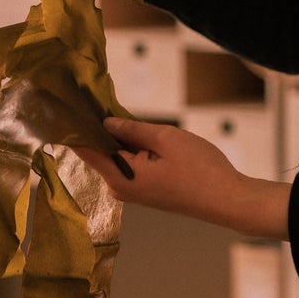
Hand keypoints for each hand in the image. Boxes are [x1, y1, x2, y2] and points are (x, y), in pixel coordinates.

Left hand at [78, 115, 290, 239]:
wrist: (228, 200)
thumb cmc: (200, 169)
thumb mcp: (165, 139)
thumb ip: (131, 130)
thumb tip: (104, 122)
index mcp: (119, 176)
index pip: (85, 149)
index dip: (77, 125)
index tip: (70, 103)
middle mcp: (119, 188)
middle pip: (100, 151)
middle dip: (101, 127)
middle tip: (100, 98)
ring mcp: (131, 191)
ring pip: (116, 156)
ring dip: (119, 137)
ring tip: (119, 110)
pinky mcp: (143, 190)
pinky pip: (128, 164)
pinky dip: (131, 148)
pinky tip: (137, 131)